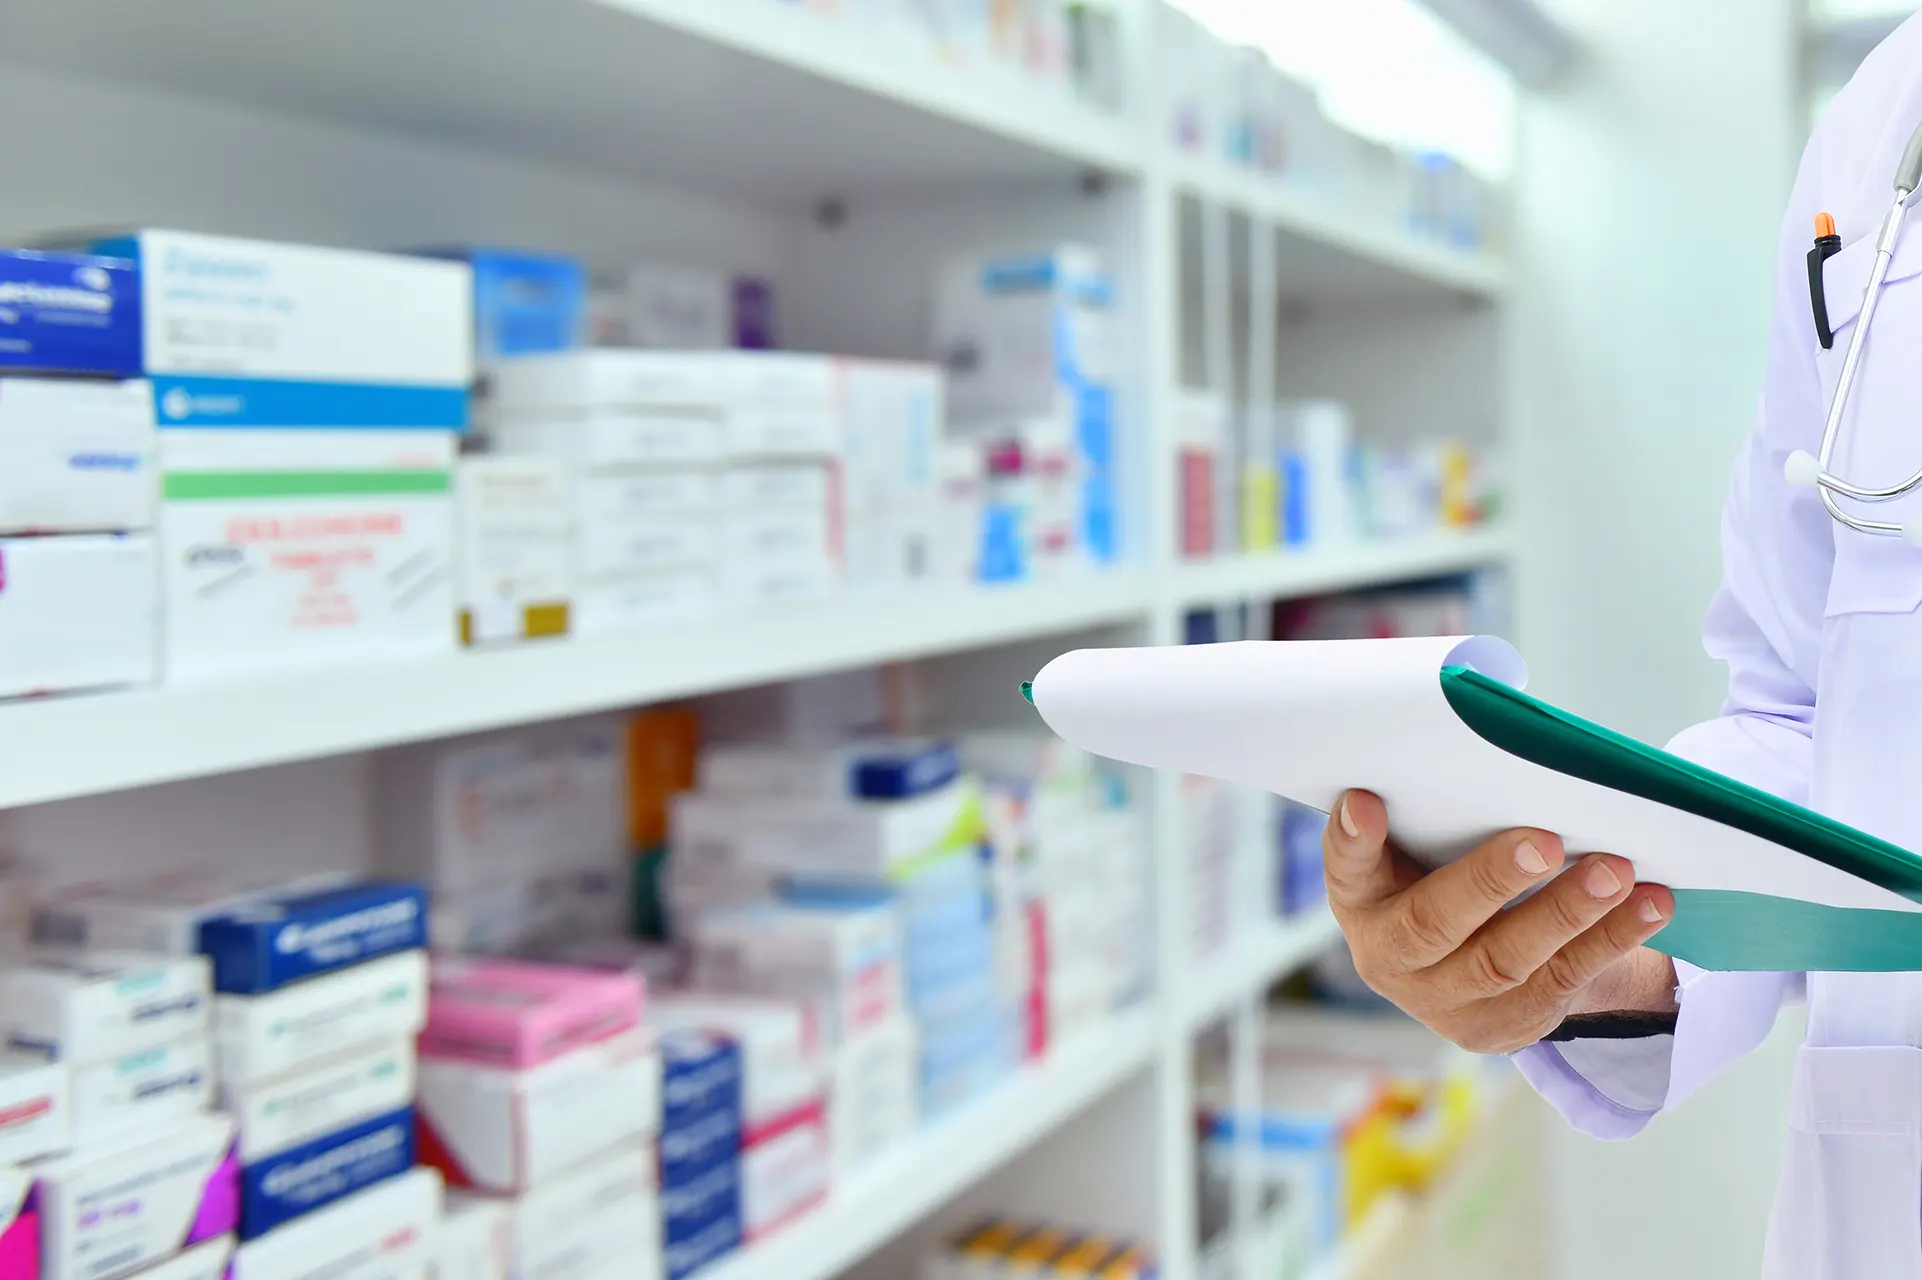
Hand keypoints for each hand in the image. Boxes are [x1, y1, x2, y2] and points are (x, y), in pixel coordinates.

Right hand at [1322, 790, 1677, 1054]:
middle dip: (1490, 880)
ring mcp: (1445, 1000)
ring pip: (1504, 960)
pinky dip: (1611, 939)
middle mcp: (1389, 955)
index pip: (1346, 867)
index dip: (1351, 838)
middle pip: (1432, 923)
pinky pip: (1562, 981)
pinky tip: (1650, 905)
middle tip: (1543, 840)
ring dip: (1566, 912)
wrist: (1472, 966)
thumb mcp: (1426, 845)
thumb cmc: (1449, 874)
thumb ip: (1442, 806)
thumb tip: (1500, 722)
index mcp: (1361, 899)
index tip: (1366, 799)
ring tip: (1616, 870)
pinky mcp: (1506, 1023)